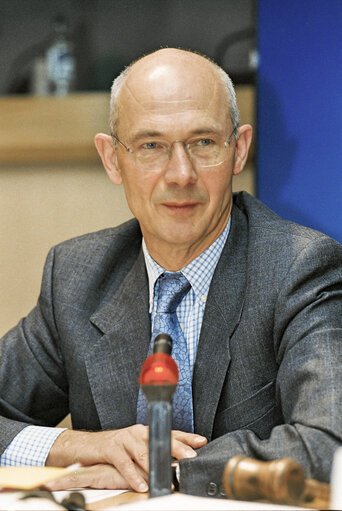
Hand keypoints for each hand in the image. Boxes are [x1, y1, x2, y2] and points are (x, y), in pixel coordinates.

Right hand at [45, 425, 206, 491]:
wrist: (85, 447)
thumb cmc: (114, 450)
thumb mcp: (136, 450)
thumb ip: (153, 455)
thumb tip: (174, 465)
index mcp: (146, 432)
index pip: (170, 432)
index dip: (186, 437)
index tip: (202, 441)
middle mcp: (137, 432)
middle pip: (161, 439)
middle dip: (178, 448)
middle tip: (190, 458)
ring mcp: (124, 439)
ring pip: (144, 451)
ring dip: (156, 464)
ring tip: (167, 475)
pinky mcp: (110, 448)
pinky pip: (124, 462)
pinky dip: (133, 475)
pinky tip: (140, 485)